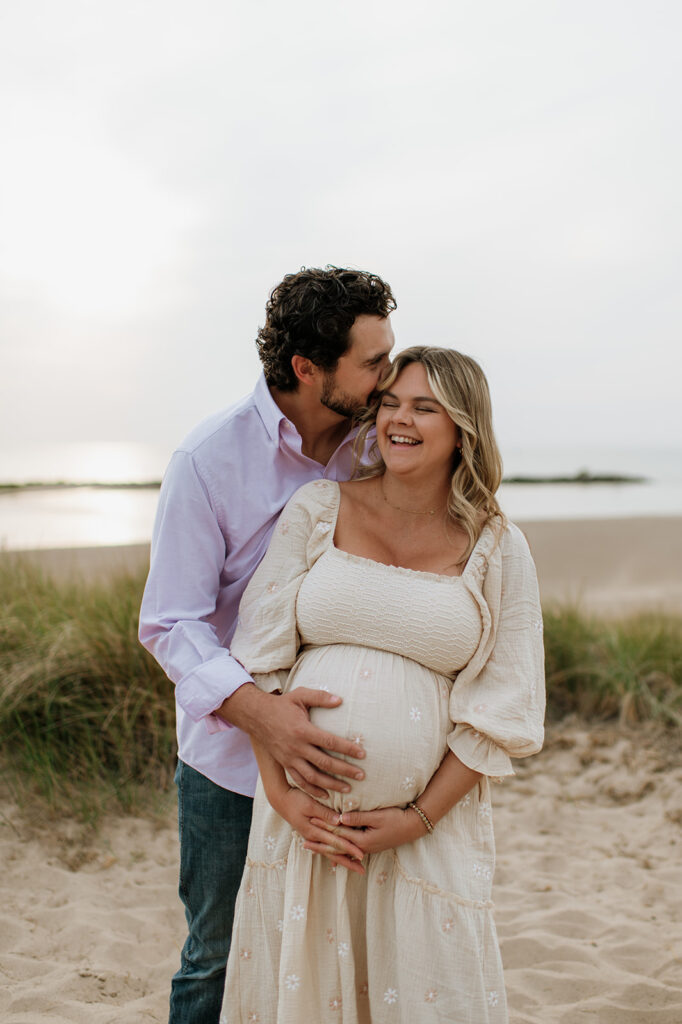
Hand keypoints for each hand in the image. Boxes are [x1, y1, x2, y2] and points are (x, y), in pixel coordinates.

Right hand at [219, 684, 365, 798]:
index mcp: (303, 730)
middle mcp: (297, 747)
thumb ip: (320, 697)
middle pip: (325, 763)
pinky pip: (300, 781)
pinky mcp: (285, 764)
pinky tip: (326, 795)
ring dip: (331, 784)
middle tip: (362, 775)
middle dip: (344, 770)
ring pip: (313, 777)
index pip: (329, 741)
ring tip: (348, 789)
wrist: (257, 716)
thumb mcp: (300, 695)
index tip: (362, 754)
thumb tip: (340, 700)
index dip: (347, 748)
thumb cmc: (282, 705)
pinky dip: (313, 790)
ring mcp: (290, 758)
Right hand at [274, 789, 365, 875]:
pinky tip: (340, 856)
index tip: (362, 855)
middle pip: (333, 853)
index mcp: (314, 831)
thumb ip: (324, 813)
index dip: (349, 848)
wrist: (280, 799)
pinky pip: (325, 847)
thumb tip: (339, 821)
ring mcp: (311, 836)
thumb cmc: (295, 799)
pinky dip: (334, 853)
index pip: (335, 842)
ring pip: (329, 852)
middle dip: (348, 862)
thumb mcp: (310, 804)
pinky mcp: (311, 833)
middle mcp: (313, 837)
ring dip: (342, 860)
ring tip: (355, 866)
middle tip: (362, 870)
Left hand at [309, 805, 423, 856]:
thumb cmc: (397, 819)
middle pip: (336, 846)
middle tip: (303, 842)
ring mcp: (365, 848)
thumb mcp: (378, 816)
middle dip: (320, 844)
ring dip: (326, 848)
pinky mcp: (368, 845)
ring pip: (341, 850)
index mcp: (362, 840)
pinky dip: (338, 851)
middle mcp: (362, 848)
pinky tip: (331, 855)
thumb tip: (340, 818)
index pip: (338, 833)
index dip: (323, 826)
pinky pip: (348, 850)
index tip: (310, 821)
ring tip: (312, 848)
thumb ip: (358, 817)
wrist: (412, 827)